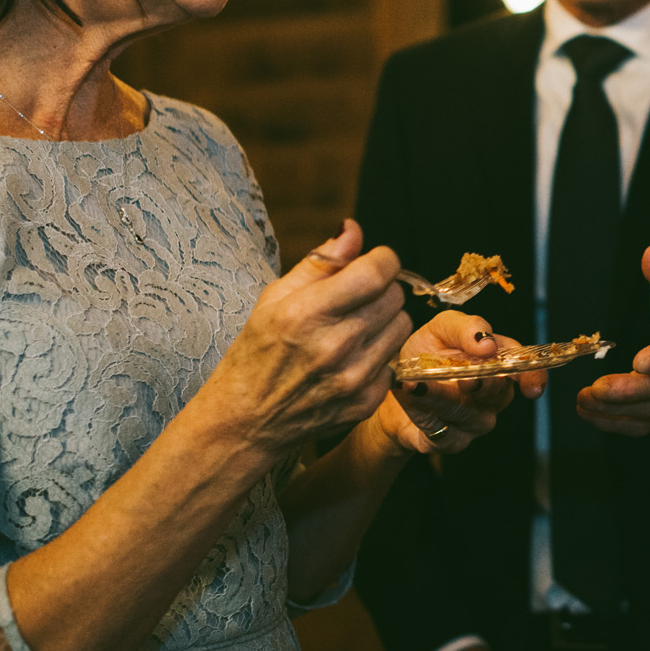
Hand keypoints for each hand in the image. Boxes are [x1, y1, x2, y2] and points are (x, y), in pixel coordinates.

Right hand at [201, 220, 411, 454]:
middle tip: (356, 298)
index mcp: (307, 313)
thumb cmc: (257, 352)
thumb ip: (320, 262)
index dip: (382, 258)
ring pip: (402, 325)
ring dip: (384, 320)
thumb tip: (353, 229)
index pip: (378, 272)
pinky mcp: (366, 402)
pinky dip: (379, 355)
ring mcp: (354, 378)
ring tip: (354, 328)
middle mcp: (335, 345)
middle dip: (380, 288)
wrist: (247, 420)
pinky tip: (352, 359)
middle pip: (395, 295)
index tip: (373, 261)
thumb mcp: (274, 298)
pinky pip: (395, 361)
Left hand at [377, 313, 545, 454]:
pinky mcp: (452, 441)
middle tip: (466, 379)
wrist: (394, 388)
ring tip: (416, 384)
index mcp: (498, 363)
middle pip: (498, 393)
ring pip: (467, 414)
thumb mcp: (441, 329)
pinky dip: (423, 412)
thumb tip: (487, 343)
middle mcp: (493, 395)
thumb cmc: (425, 355)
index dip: (533, 378)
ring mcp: (475, 421)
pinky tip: (409, 395)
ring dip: (441, 397)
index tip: (531, 388)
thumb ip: (466, 328)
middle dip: (483, 385)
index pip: (525, 369)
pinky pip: (443, 432)